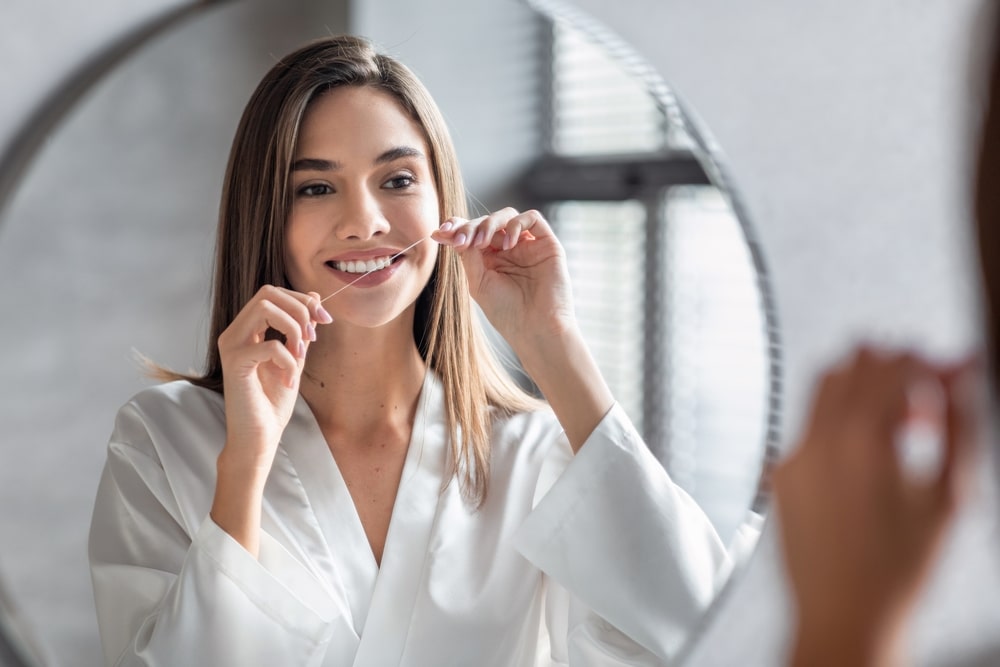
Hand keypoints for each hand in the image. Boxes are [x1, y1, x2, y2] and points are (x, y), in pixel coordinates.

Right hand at [216, 285, 331, 466]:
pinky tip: (288, 381)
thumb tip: (313, 298)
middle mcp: (234, 333)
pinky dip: (288, 360)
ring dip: (293, 329)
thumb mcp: (294, 358)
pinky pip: (269, 344)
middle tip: (313, 337)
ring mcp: (231, 346)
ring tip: (300, 356)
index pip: (272, 293)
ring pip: (265, 308)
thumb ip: (300, 330)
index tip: (324, 319)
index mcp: (246, 330)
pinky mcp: (235, 363)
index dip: (302, 300)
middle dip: (299, 309)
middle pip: (267, 293)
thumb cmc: (272, 401)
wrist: (259, 436)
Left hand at [431, 208, 574, 348]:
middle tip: (459, 240)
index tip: (440, 233)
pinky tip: (508, 244)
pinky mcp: (547, 243)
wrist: (536, 329)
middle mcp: (508, 249)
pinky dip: (516, 224)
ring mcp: (528, 245)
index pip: (472, 233)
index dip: (456, 227)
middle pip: (486, 221)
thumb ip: (469, 256)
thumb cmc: (507, 312)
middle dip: (469, 227)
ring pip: (507, 216)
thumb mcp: (478, 282)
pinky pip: (532, 218)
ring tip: (481, 243)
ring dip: (489, 224)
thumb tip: (455, 232)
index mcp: (490, 258)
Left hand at [773, 346, 979, 665]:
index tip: (948, 371)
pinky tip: (869, 458)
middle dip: (892, 367)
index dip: (927, 362)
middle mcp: (818, 440)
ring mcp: (793, 455)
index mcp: (862, 440)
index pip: (893, 366)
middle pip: (851, 365)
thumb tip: (960, 377)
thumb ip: (957, 425)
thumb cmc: (899, 570)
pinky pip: (809, 427)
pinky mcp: (781, 474)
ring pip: (824, 390)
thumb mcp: (948, 495)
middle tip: (924, 392)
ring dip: (863, 390)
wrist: (844, 616)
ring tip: (900, 427)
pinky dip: (840, 423)